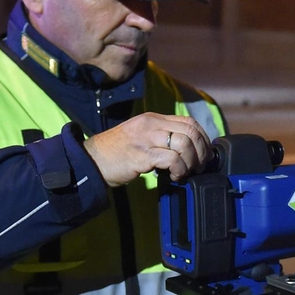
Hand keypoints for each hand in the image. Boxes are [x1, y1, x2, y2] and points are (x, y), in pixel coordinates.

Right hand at [82, 113, 213, 186]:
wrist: (90, 162)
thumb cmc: (116, 154)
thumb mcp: (141, 137)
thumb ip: (161, 138)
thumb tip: (187, 149)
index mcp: (152, 118)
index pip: (188, 121)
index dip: (202, 138)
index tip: (204, 154)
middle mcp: (150, 125)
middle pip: (190, 131)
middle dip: (201, 151)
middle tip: (199, 166)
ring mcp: (145, 138)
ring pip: (184, 144)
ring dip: (190, 162)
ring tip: (185, 172)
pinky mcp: (141, 154)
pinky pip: (171, 159)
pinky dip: (179, 169)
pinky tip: (174, 176)